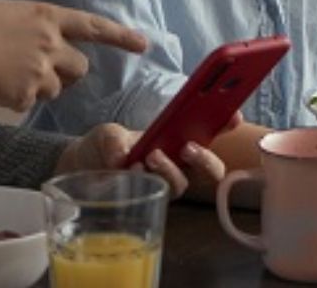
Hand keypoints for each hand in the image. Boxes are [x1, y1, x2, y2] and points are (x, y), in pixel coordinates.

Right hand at [0, 0, 146, 111]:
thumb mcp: (6, 14)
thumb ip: (30, 29)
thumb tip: (35, 46)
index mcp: (45, 15)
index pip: (93, 25)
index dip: (120, 36)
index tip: (143, 44)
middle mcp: (50, 41)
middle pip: (80, 68)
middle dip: (68, 75)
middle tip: (41, 73)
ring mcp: (40, 69)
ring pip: (55, 89)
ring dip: (38, 88)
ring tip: (4, 74)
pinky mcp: (25, 94)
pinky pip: (27, 104)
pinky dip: (13, 100)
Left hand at [55, 123, 230, 197]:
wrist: (82, 167)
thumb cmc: (104, 145)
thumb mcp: (108, 133)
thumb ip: (115, 140)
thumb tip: (123, 156)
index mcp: (178, 136)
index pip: (211, 130)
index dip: (228, 123)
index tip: (234, 116)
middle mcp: (178, 162)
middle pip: (210, 168)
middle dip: (206, 159)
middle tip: (188, 147)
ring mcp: (164, 182)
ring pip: (183, 184)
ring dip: (170, 170)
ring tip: (151, 156)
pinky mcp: (149, 199)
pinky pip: (158, 195)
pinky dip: (146, 180)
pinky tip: (130, 169)